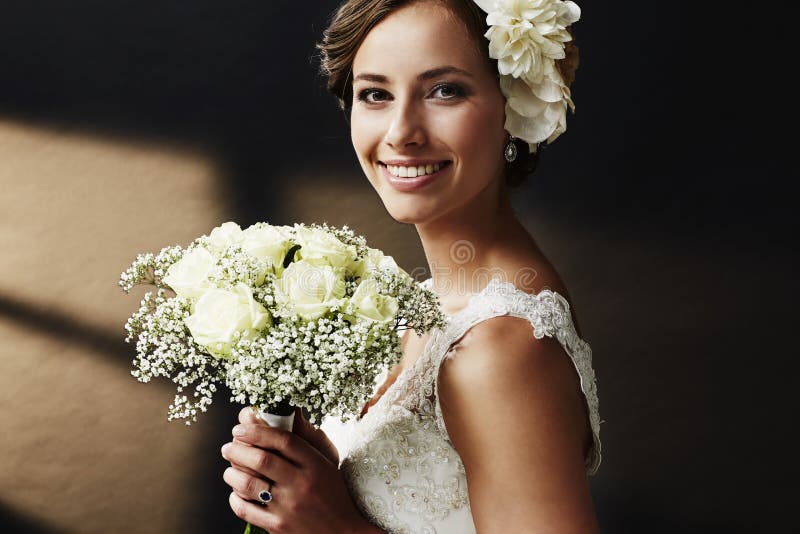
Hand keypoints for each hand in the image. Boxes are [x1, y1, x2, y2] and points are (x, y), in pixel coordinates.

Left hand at [221, 407, 372, 533]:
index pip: (283, 440)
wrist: (342, 533)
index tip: (241, 429)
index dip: (258, 431)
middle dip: (237, 449)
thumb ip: (308, 440)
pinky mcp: (278, 527)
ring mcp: (288, 507)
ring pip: (249, 484)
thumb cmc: (333, 494)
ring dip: (232, 473)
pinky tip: (236, 492)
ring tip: (230, 470)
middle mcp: (301, 484)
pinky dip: (235, 498)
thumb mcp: (327, 463)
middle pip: (262, 459)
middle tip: (228, 447)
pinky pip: (246, 510)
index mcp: (315, 465)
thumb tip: (292, 412)